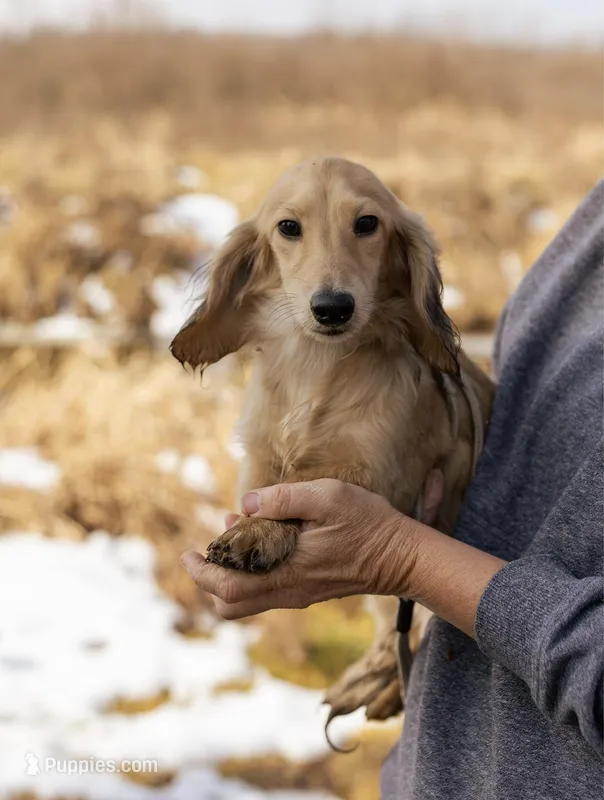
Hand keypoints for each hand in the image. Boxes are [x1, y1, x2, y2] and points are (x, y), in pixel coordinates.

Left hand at [181, 472, 442, 619]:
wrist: (402, 558)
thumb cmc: (368, 524)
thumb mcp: (328, 497)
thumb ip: (284, 498)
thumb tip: (246, 503)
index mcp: (286, 571)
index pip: (227, 587)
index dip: (201, 571)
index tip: (189, 551)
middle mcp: (288, 590)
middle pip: (230, 604)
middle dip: (209, 578)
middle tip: (205, 549)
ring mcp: (298, 594)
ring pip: (247, 601)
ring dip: (232, 572)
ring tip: (235, 533)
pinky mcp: (308, 590)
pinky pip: (266, 592)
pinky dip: (252, 571)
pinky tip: (263, 537)